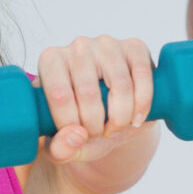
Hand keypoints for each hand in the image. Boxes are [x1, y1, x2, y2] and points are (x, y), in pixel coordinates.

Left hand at [35, 34, 154, 164]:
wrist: (114, 115)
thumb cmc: (83, 127)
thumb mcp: (65, 145)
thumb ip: (60, 149)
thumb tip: (76, 135)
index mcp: (50, 61)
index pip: (59, 95)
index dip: (71, 124)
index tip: (78, 136)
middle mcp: (77, 46)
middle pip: (88, 92)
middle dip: (96, 124)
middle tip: (99, 134)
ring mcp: (107, 44)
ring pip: (120, 85)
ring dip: (120, 117)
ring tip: (116, 128)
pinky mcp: (135, 47)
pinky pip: (142, 75)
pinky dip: (142, 104)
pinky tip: (136, 119)